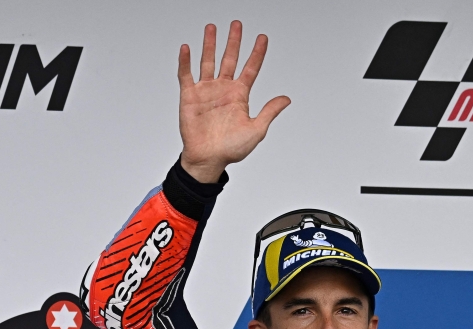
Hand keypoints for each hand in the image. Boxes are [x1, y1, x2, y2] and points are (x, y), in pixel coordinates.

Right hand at [177, 21, 290, 182]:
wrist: (208, 159)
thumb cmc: (231, 149)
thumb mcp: (257, 129)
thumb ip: (269, 111)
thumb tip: (286, 99)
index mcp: (240, 95)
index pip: (251, 68)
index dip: (257, 53)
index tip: (263, 38)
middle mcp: (223, 89)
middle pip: (230, 58)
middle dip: (234, 41)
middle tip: (237, 24)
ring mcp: (206, 91)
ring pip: (209, 61)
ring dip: (210, 44)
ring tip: (212, 28)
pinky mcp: (190, 96)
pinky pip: (186, 75)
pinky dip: (185, 61)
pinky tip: (187, 48)